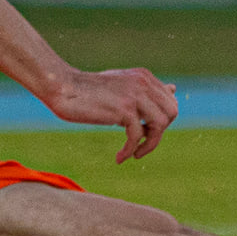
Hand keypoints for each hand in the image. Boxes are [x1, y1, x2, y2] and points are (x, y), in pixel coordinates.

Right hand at [44, 66, 179, 161]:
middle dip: (158, 133)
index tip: (144, 133)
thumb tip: (173, 88)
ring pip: (159, 125)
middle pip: (171, 113)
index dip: (161, 123)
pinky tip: (119, 158)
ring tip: (133, 154)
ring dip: (148, 145)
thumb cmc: (89, 89)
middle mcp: (143, 83)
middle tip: (140, 144)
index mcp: (145, 77)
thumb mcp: (123, 85)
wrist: (63, 87)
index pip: (170, 103)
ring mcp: (134, 95)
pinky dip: (130, 151)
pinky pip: (137, 135)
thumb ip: (147, 89)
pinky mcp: (123, 109)